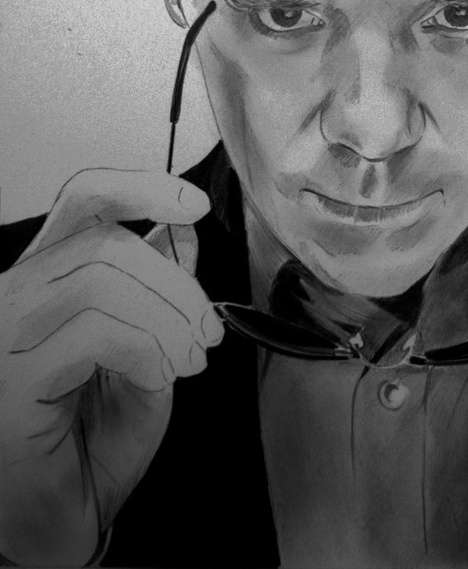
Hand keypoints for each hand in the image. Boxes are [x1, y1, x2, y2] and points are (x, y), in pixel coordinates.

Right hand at [0, 169, 224, 566]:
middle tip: (208, 330)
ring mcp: (6, 330)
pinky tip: (164, 374)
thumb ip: (160, 291)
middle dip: (176, 282)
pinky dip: (146, 346)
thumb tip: (183, 232)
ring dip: (168, 316)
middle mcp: (17, 292)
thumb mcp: (149, 350)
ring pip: (101, 277)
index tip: (195, 205)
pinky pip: (92, 329)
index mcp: (48, 276)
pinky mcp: (10, 370)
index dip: (142, 187)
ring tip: (192, 358)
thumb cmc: (94, 440)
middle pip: (105, 240)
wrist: (60, 519)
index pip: (84, 199)